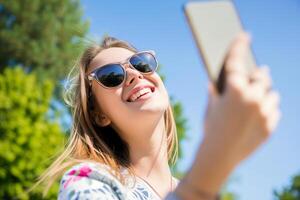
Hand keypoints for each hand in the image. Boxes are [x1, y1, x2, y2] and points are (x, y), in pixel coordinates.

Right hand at [203, 32, 280, 166]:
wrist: (218, 156)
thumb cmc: (210, 128)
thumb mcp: (210, 107)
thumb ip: (215, 91)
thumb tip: (215, 81)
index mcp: (235, 89)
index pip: (237, 61)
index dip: (239, 45)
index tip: (244, 35)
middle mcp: (253, 97)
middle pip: (261, 76)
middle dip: (258, 74)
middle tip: (257, 72)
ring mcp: (263, 112)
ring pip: (271, 94)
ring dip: (265, 93)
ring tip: (258, 97)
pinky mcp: (270, 126)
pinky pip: (274, 111)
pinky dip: (268, 110)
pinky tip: (259, 114)